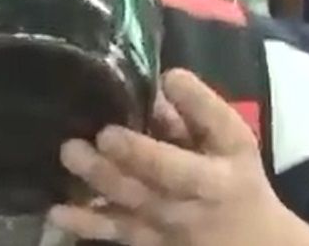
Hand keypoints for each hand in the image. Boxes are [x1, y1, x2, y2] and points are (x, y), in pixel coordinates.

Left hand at [50, 70, 308, 245]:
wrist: (251, 241)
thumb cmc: (236, 176)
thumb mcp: (234, 138)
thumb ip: (202, 109)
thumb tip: (166, 78)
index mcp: (212, 180)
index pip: (175, 169)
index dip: (140, 153)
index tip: (108, 132)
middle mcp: (184, 211)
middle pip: (140, 194)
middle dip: (103, 172)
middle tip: (71, 148)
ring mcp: (161, 232)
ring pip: (121, 220)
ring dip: (86, 202)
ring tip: (60, 180)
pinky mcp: (145, 243)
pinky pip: (113, 237)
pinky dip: (85, 225)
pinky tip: (57, 212)